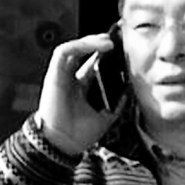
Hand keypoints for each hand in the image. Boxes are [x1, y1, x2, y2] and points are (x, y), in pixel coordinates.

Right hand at [37, 33, 126, 154]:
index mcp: (82, 88)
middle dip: (101, 42)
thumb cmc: (81, 134)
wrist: (63, 145)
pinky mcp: (54, 74)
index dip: (108, 54)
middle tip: (119, 39)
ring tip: (110, 42)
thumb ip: (118, 103)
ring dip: (92, 41)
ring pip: (75, 48)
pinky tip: (96, 46)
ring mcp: (62, 76)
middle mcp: (71, 79)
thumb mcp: (107, 116)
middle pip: (85, 52)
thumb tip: (130, 89)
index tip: (124, 48)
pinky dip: (80, 45)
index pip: (95, 63)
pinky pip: (64, 51)